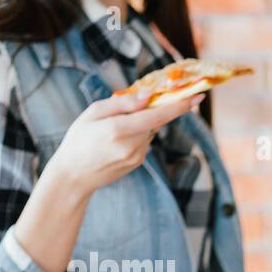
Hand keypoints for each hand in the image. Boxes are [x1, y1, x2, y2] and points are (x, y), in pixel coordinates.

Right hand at [49, 91, 201, 195]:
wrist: (74, 175)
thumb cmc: (79, 139)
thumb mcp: (93, 113)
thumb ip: (122, 104)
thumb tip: (148, 97)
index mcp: (118, 130)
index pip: (156, 116)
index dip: (178, 106)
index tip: (197, 97)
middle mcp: (131, 145)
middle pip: (156, 121)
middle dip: (155, 109)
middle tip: (144, 103)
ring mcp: (137, 156)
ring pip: (150, 130)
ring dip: (141, 122)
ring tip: (114, 127)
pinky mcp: (139, 162)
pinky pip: (144, 141)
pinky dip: (136, 134)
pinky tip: (117, 140)